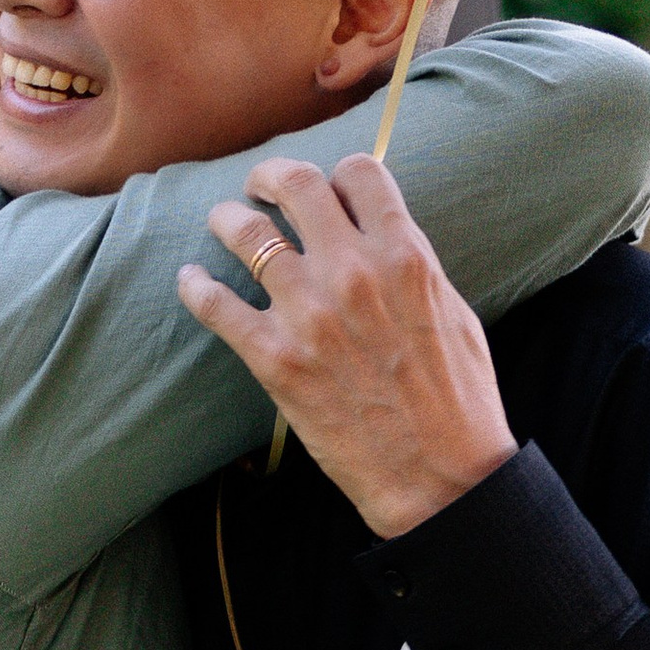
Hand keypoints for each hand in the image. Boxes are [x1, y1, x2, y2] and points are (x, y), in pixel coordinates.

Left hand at [175, 152, 515, 539]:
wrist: (439, 476)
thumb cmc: (456, 400)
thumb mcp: (452, 314)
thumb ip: (412, 265)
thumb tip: (378, 234)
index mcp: (404, 256)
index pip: (359, 172)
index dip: (338, 174)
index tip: (326, 189)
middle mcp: (353, 273)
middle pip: (295, 184)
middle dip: (270, 175)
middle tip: (260, 186)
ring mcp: (309, 314)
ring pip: (246, 230)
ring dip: (228, 218)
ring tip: (224, 222)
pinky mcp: (275, 359)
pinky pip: (215, 303)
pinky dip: (196, 285)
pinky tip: (192, 279)